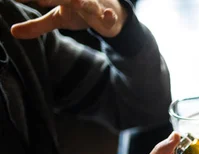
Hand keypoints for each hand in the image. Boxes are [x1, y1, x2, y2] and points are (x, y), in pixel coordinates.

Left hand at [11, 0, 127, 38]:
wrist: (112, 12)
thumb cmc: (80, 13)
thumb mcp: (58, 18)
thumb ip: (37, 25)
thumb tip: (13, 32)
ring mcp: (94, 6)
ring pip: (88, 3)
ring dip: (83, 2)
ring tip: (76, 3)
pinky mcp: (108, 16)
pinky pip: (109, 16)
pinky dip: (108, 16)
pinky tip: (108, 15)